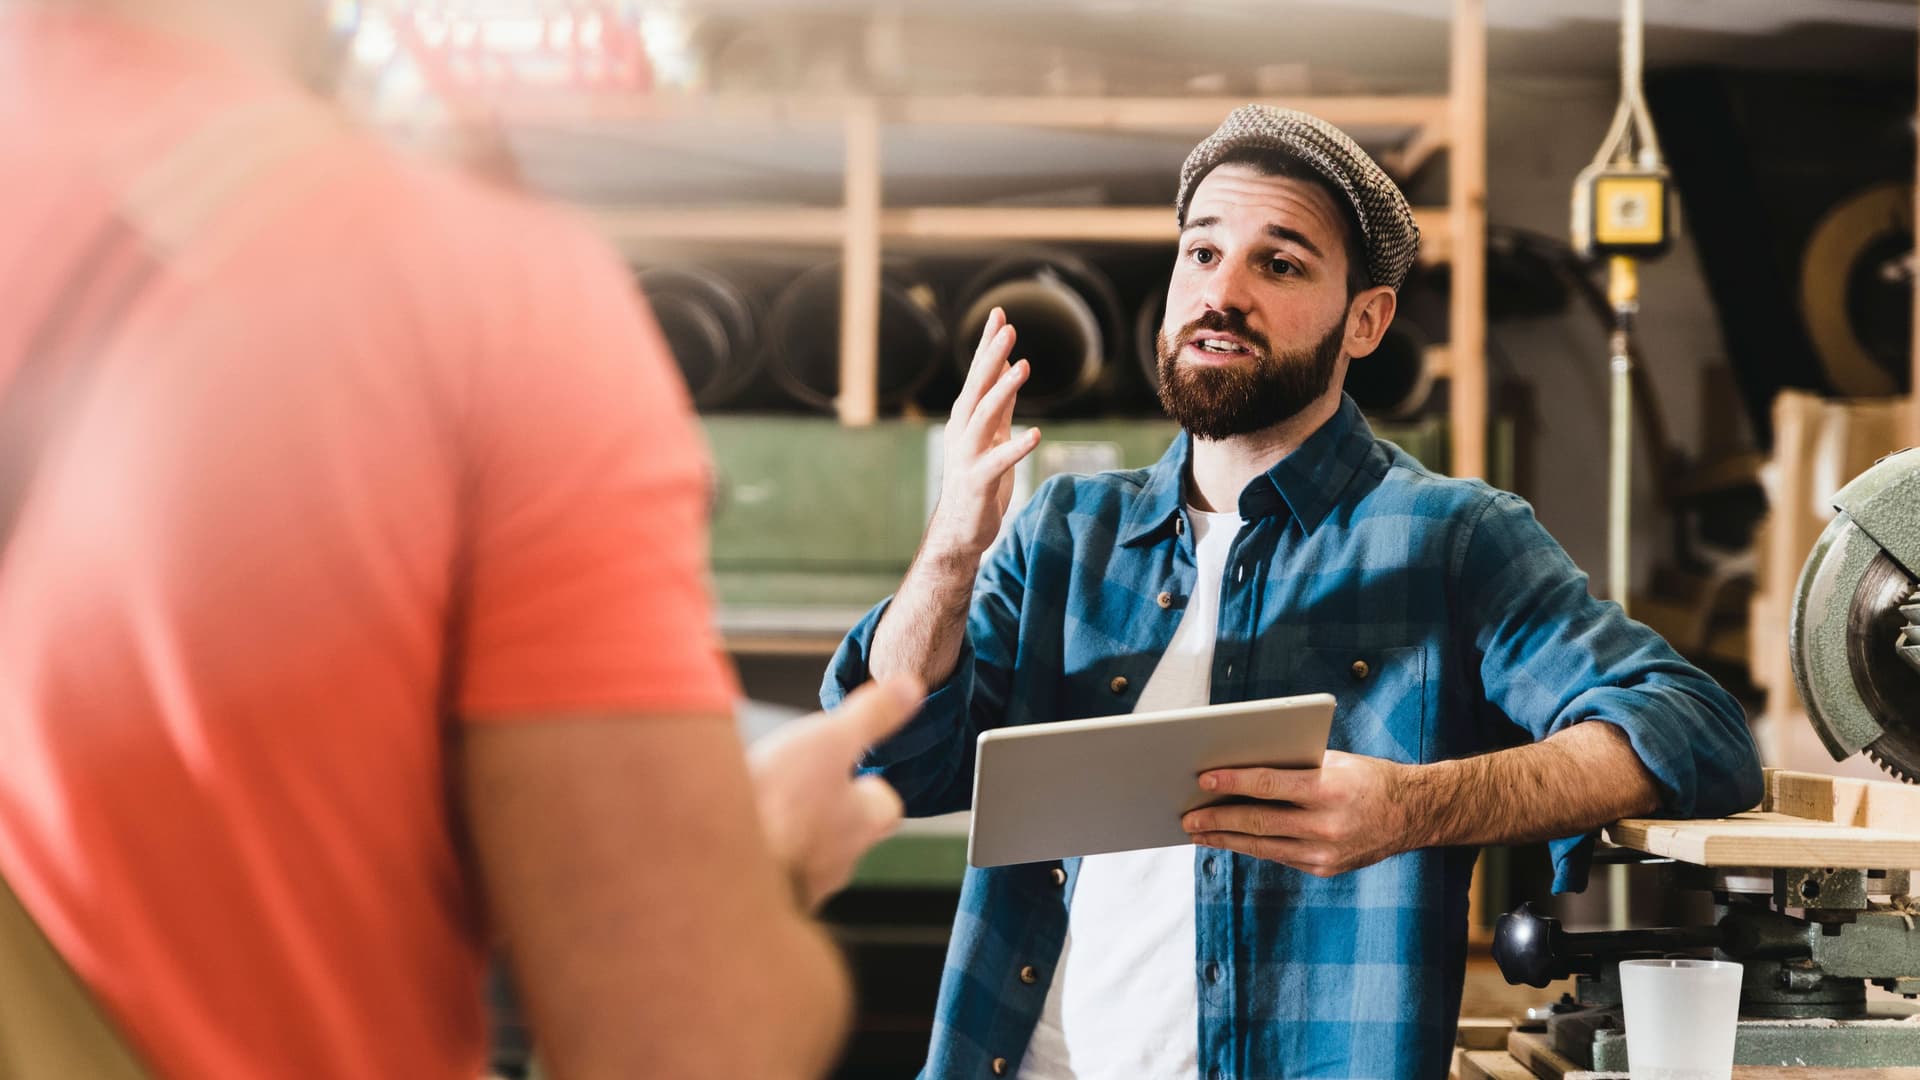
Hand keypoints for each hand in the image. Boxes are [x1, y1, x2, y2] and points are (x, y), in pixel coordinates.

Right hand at [749, 677, 923, 908]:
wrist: (718, 873)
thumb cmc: (778, 809)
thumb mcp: (828, 742)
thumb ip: (871, 717)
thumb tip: (911, 689)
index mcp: (864, 820)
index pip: (885, 803)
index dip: (868, 783)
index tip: (850, 765)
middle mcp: (840, 859)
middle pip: (846, 831)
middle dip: (827, 810)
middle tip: (801, 785)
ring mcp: (804, 884)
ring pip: (807, 853)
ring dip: (790, 832)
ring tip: (763, 807)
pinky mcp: (764, 897)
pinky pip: (770, 871)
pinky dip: (760, 852)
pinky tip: (737, 834)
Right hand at [925, 307, 1042, 558]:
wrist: (959, 530)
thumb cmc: (978, 481)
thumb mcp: (992, 435)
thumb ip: (999, 403)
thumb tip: (1009, 365)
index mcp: (965, 419)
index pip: (977, 375)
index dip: (988, 345)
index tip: (999, 313)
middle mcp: (961, 433)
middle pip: (976, 388)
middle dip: (991, 357)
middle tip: (1008, 327)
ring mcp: (967, 457)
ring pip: (983, 417)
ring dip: (1003, 391)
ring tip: (1022, 367)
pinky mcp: (978, 482)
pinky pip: (998, 462)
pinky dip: (1016, 448)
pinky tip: (1036, 435)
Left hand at [1180, 751, 1426, 876]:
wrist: (1413, 814)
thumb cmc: (1368, 777)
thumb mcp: (1334, 761)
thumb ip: (1294, 767)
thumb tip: (1243, 768)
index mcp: (1328, 790)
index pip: (1269, 785)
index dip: (1233, 782)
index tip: (1203, 779)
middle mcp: (1326, 825)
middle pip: (1259, 823)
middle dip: (1217, 820)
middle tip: (1187, 817)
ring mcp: (1325, 852)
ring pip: (1263, 846)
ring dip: (1226, 839)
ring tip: (1198, 831)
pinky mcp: (1325, 868)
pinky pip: (1280, 856)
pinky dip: (1253, 846)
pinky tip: (1231, 840)